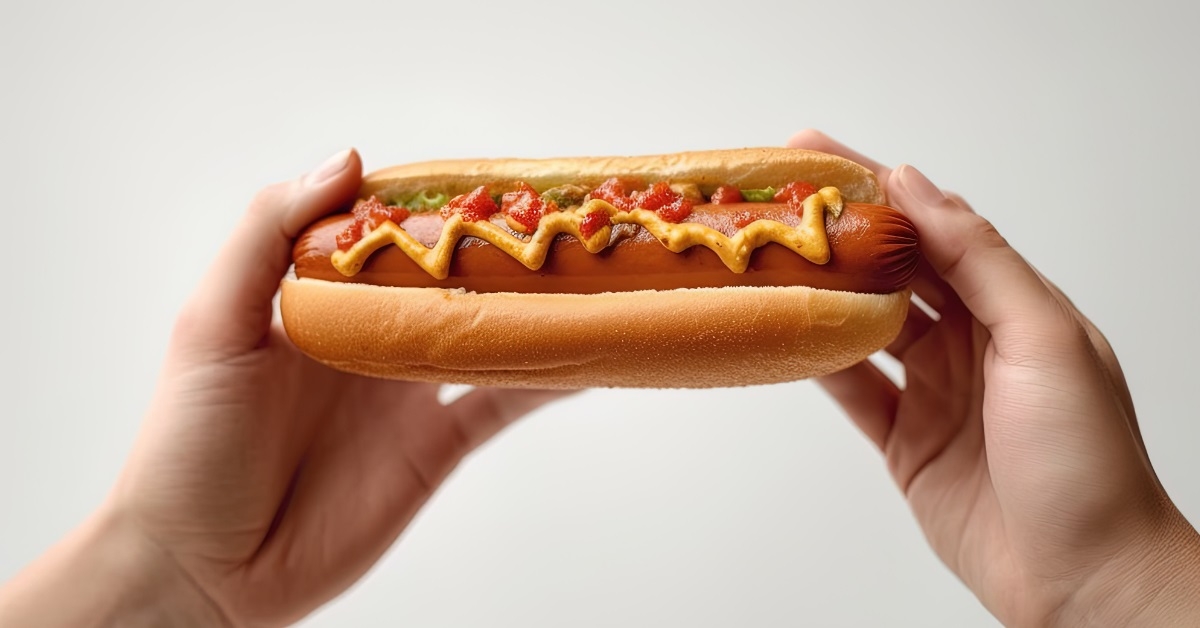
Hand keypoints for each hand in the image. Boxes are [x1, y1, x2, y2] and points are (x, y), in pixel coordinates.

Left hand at [0, 149, 568, 626]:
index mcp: (320, 299)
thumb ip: (265, 234)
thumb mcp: (211, 324)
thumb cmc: (187, 444)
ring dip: (535, 311)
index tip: (488, 181)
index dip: (438, 206)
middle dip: (501, 254)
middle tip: (561, 225)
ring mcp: (407, 393)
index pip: (391, 234)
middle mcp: (371, 338)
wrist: (203, 566)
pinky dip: (546, 382)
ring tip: (591, 279)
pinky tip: (585, 358)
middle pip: (451, 282)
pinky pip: (500, 405)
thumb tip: (347, 161)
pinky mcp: (433, 446)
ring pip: (488, 337)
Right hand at [787, 131, 1199, 625]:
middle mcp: (971, 341)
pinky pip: (850, 388)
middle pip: (891, 270)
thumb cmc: (1088, 460)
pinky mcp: (905, 442)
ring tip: (768, 259)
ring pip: (863, 325)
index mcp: (1012, 306)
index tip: (820, 157)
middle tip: (776, 203)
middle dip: (838, 233)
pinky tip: (785, 333)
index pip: (934, 228)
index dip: (878, 188)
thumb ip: (978, 260)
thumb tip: (919, 189)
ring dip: (819, 292)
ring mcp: (934, 391)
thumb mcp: (1043, 339)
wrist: (1083, 578)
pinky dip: (816, 361)